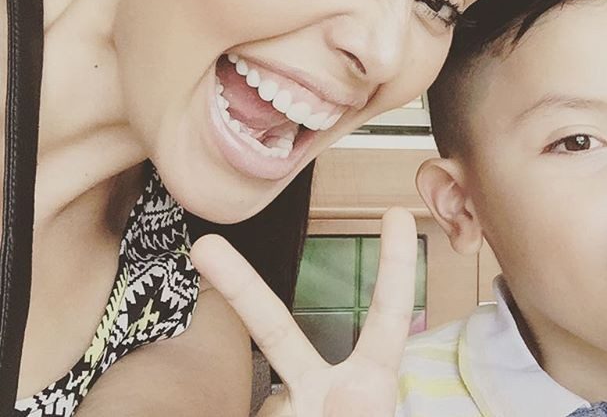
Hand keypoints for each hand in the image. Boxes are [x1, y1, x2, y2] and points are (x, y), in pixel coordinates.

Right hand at [191, 207, 417, 415]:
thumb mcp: (359, 414)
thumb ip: (351, 412)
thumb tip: (339, 398)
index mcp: (366, 389)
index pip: (386, 317)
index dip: (395, 265)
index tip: (399, 213)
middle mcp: (320, 393)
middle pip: (274, 332)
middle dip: (240, 289)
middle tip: (204, 247)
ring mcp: (288, 408)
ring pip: (259, 386)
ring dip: (254, 377)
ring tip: (244, 316)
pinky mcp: (266, 411)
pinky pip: (251, 403)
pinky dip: (246, 407)